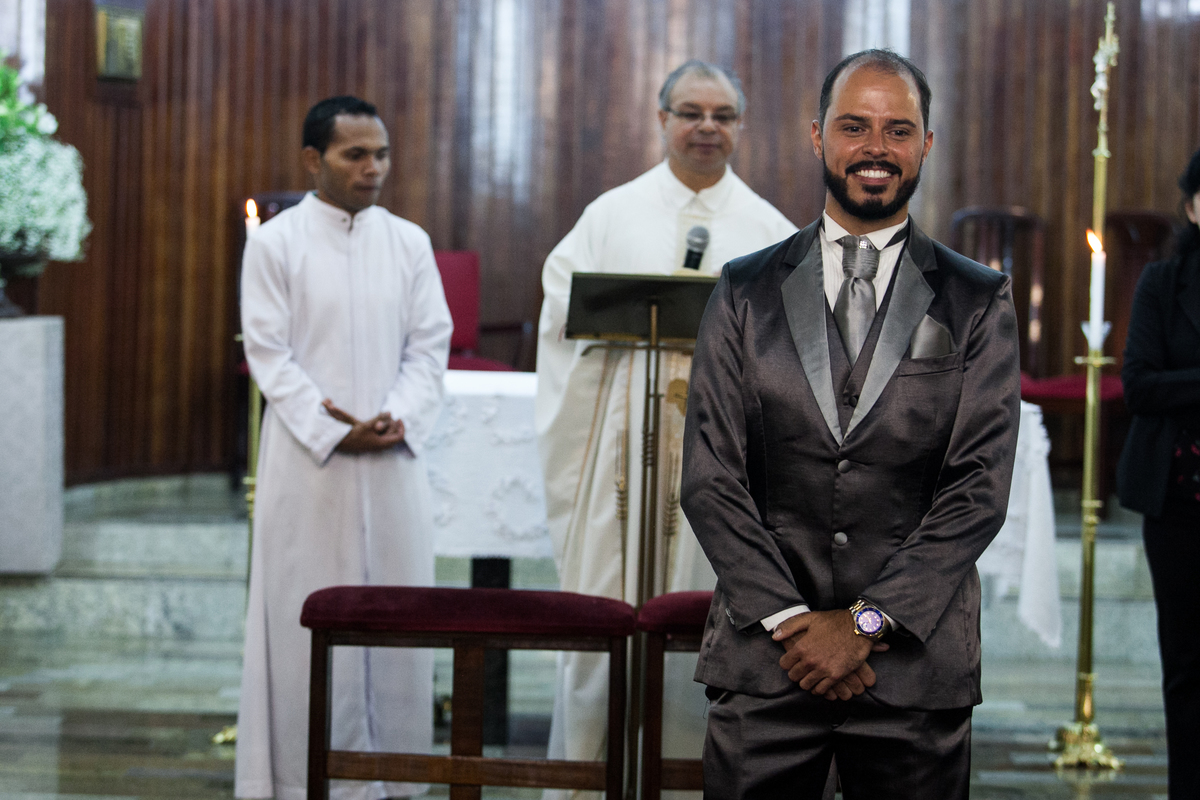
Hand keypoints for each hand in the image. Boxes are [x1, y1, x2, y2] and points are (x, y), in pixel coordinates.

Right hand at [323, 399, 404, 452]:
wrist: (342, 442)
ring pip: (388, 434)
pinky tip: (376, 422)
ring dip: (387, 425)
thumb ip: (379, 419)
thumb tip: (390, 412)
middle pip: (394, 434)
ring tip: (380, 417)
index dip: (402, 427)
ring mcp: (377, 445)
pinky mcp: (373, 442)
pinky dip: (382, 428)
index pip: (400, 437)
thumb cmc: (355, 435)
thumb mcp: (368, 425)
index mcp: (382, 443)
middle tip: (388, 416)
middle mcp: (381, 445)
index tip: (399, 418)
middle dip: (393, 424)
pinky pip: (382, 435)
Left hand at [773, 610, 888, 697]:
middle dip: (795, 673)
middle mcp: (810, 661)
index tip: (792, 661)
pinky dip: (818, 689)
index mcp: (802, 647)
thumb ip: (790, 627)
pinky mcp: (836, 676)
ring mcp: (823, 669)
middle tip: (801, 670)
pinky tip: (820, 683)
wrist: (859, 627)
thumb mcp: (810, 618)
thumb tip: (775, 637)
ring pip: (806, 685)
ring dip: (806, 681)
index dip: (787, 663)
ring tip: (810, 676)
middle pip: (794, 676)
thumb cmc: (834, 621)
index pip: (784, 664)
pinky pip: (821, 690)